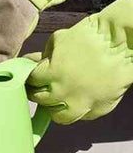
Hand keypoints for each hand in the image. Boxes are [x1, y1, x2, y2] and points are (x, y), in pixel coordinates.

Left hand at [27, 0, 132, 123]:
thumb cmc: (90, 36)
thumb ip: (42, 55)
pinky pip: (83, 116)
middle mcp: (64, 91)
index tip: (32, 78)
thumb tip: (29, 62)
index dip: (30, 79)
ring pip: (60, 116)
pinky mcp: (100, 108)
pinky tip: (78, 99)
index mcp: (52, 73)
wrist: (123, 42)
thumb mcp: (59, 39)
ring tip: (58, 99)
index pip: (31, 83)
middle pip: (41, 100)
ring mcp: (83, 102)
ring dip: (56, 108)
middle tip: (42, 88)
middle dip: (39, 93)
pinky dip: (78, 110)